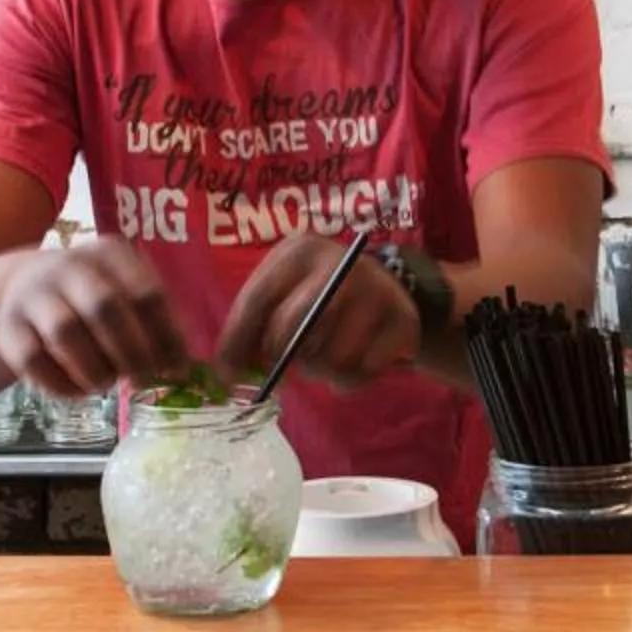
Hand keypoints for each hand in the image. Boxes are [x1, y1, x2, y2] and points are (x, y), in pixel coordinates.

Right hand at [0, 238, 186, 397]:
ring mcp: (33, 294)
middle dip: (132, 352)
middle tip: (144, 380)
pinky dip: (62, 385)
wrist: (22, 289)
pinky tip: (80, 391)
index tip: (177, 370)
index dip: (166, 336)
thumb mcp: (124, 292)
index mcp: (109, 253)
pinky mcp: (8, 328)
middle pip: (105, 308)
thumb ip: (154, 321)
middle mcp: (68, 265)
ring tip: (108, 382)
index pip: (147, 292)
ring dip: (95, 369)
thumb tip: (184, 368)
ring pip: (66, 333)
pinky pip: (34, 361)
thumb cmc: (91, 298)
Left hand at [215, 232, 418, 389]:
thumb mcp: (283, 293)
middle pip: (294, 326)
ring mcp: (379, 292)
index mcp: (301, 250)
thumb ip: (250, 327)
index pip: (259, 298)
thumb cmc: (318, 293)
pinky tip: (350, 363)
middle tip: (282, 368)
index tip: (230, 373)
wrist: (388, 287)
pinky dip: (347, 381)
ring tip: (321, 359)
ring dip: (318, 372)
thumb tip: (227, 374)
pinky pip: (362, 374)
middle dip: (282, 356)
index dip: (239, 340)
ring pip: (330, 358)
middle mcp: (342, 264)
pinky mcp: (404, 323)